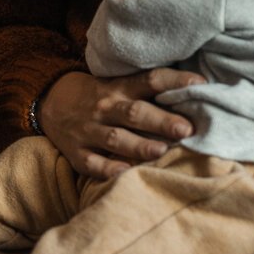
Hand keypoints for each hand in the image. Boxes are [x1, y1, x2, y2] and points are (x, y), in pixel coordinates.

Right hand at [37, 68, 204, 180]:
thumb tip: (196, 98)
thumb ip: (151, 92)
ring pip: (116, 138)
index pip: (151, 80)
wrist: (53, 102)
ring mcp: (90, 130)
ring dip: (139, 145)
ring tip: (162, 151)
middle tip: (186, 129)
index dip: (175, 80)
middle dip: (161, 121)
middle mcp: (106, 107)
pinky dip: (108, 168)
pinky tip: (125, 173)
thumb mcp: (122, 85)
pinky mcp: (78, 153)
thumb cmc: (103, 96)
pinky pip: (93, 163)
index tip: (200, 84)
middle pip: (135, 112)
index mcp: (121, 87)